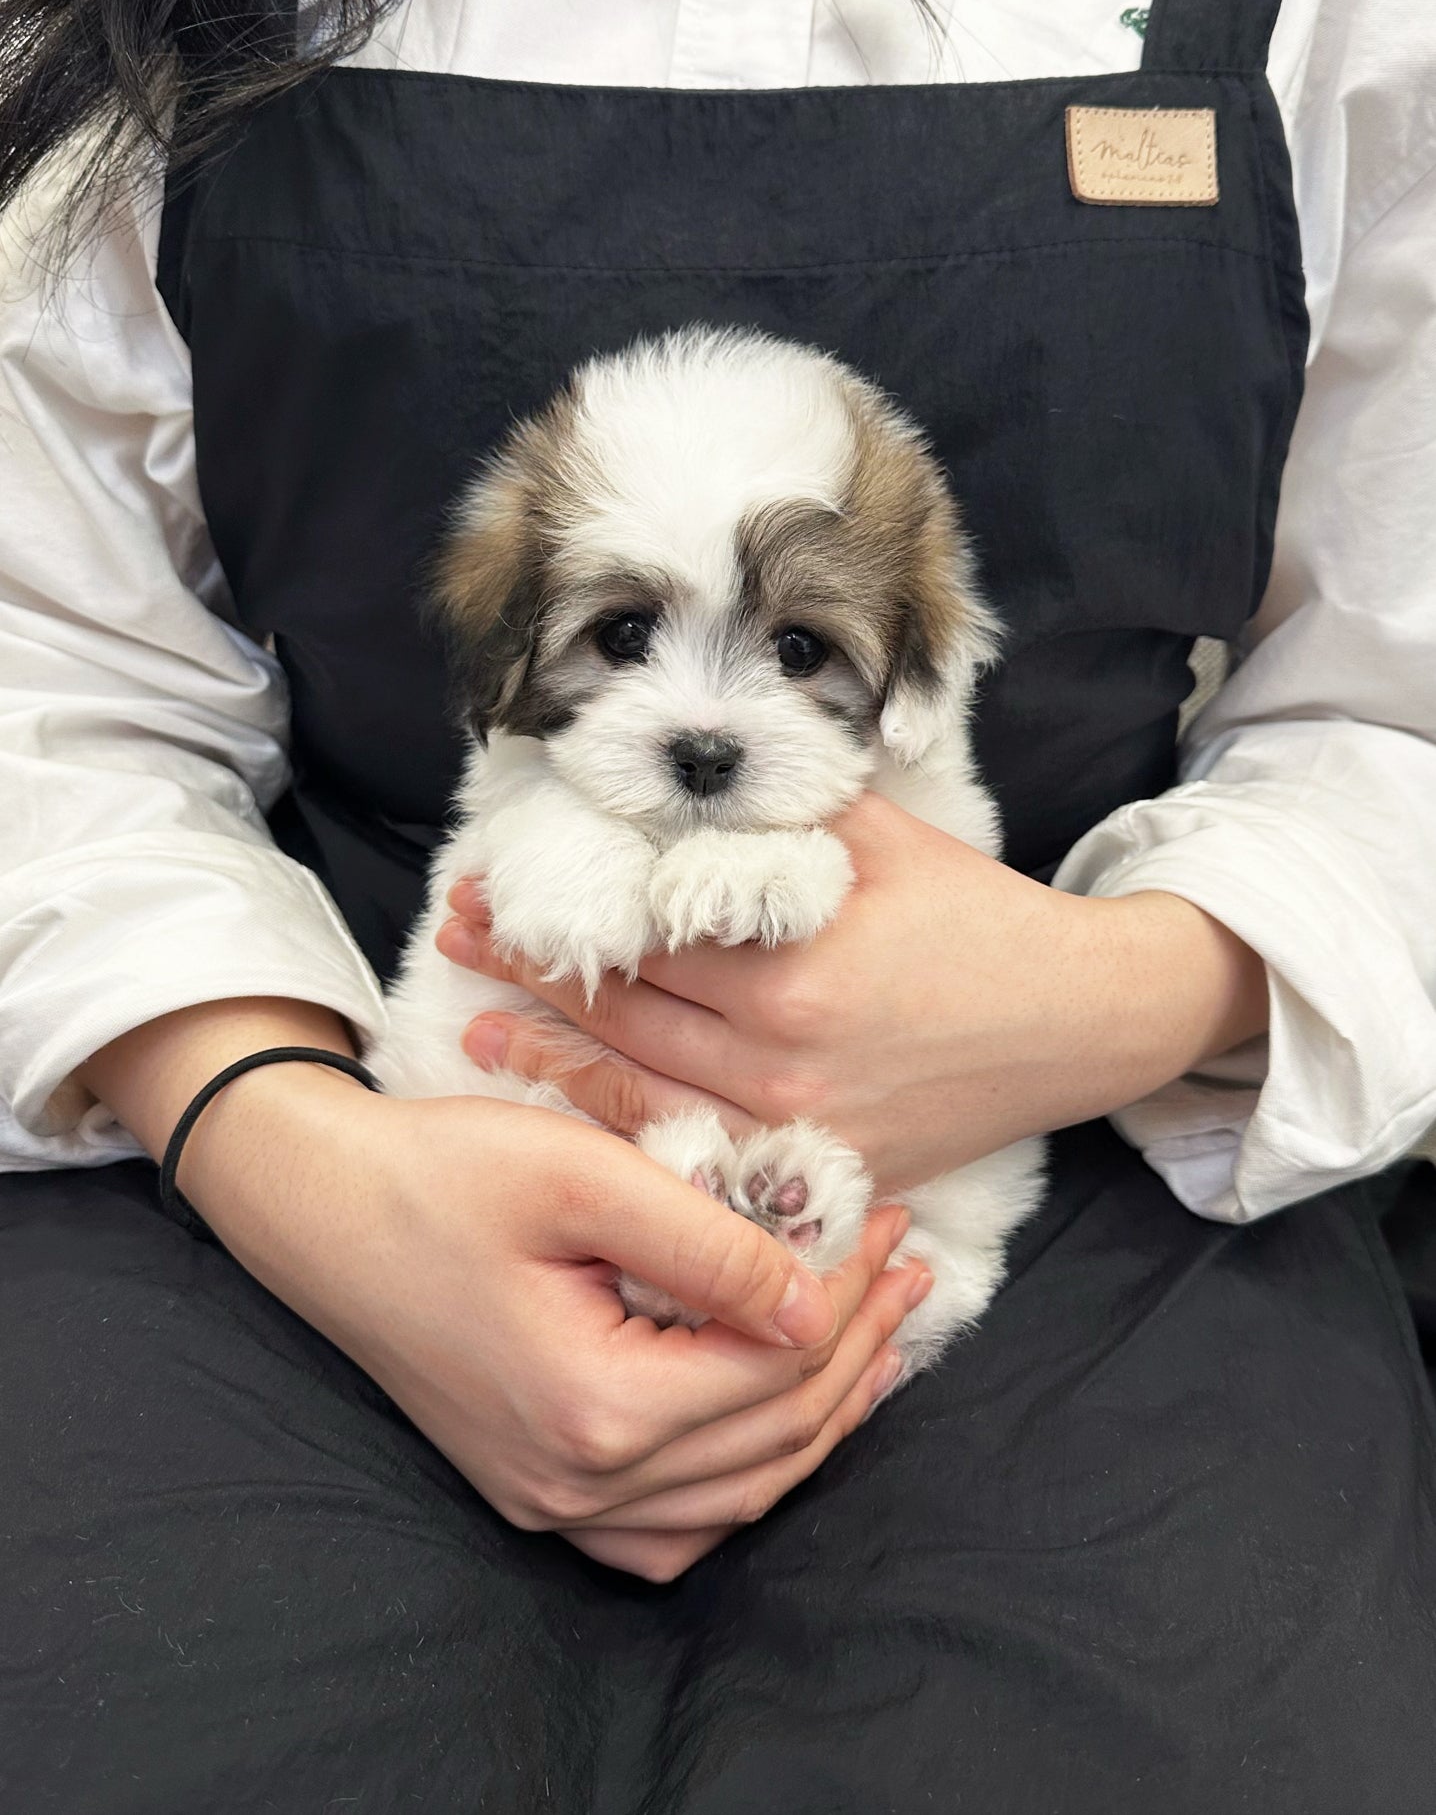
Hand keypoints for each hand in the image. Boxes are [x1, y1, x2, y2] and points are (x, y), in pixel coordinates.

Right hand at [163, 1050, 925, 1581]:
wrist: (319, 1206)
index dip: (851, 1295)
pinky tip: (779, 1415)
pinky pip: (674, 1521)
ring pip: (735, 1493)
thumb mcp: (583, 1176)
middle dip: (857, 1346)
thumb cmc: (440, 1173)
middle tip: (904, 1262)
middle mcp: (577, 1482)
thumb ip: (710, 1244)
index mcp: (594, 1407)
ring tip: (877, 1335)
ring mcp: (553, 1500)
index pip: (776, 1370)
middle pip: (770, 1438)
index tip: (888, 1219)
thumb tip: (822, 1301)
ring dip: (817, 1413)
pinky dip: (743, 1470)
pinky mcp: (537, 1486)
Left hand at [437, 791, 1268, 1195]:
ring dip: (549, 1061)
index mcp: (792, 967)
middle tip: (457, 940)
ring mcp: (797, 1129)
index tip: (486, 888)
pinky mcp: (818, 1173)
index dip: (553, 912)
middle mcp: (782, 1059)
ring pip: (642, 1094)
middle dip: (528, 974)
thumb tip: (676, 781)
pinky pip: (699, 1157)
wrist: (1076, 1022)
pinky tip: (575, 1114)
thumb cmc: (977, 917)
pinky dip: (629, 1132)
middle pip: (621, 1014)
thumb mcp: (883, 837)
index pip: (637, 938)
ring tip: (477, 1034)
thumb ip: (777, 811)